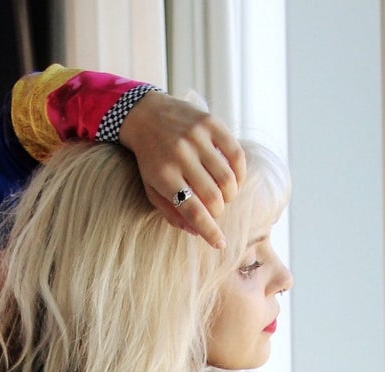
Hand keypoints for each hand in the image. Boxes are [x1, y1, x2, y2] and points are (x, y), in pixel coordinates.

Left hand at [116, 91, 245, 251]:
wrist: (146, 115)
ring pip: (227, 178)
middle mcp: (181, 155)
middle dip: (218, 211)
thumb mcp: (152, 189)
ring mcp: (196, 137)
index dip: (210, 231)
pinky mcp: (210, 123)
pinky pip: (236, 154)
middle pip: (213, 198)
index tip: (220, 243)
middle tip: (215, 209)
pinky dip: (239, 172)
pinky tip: (234, 177)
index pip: (193, 211)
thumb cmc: (151, 159)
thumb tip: (197, 231)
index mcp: (164, 176)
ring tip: (224, 194)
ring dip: (230, 194)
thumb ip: (172, 212)